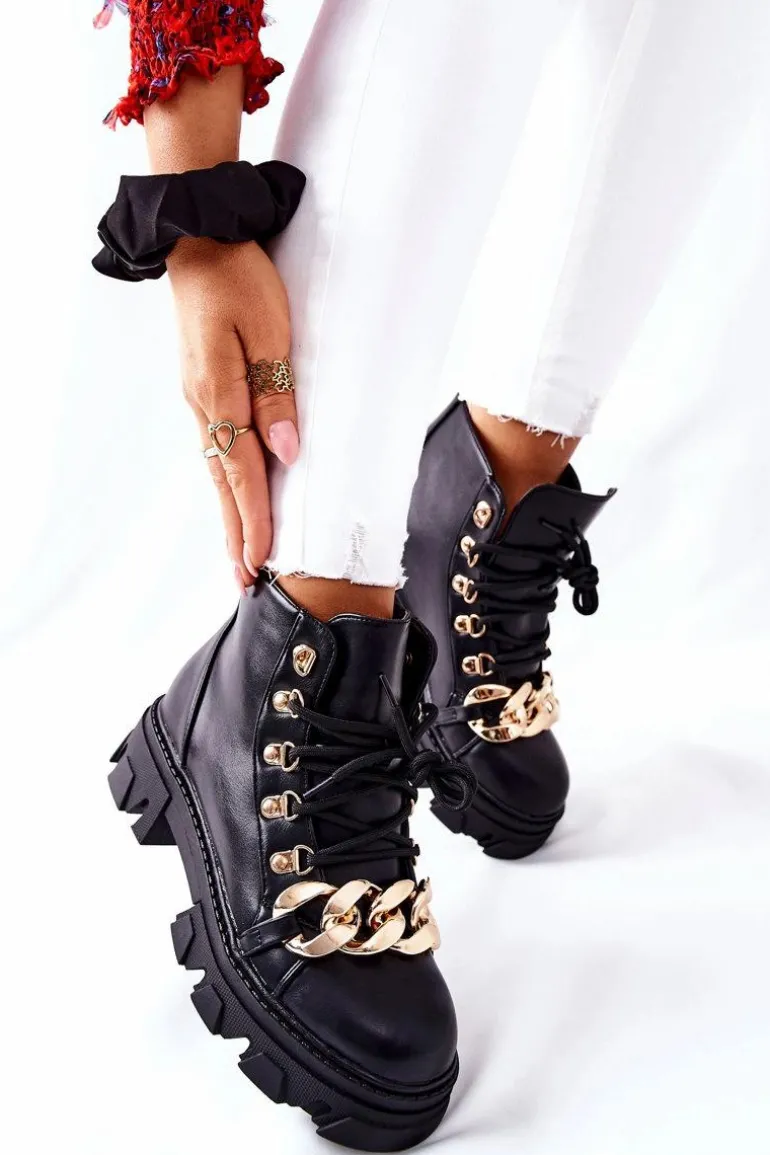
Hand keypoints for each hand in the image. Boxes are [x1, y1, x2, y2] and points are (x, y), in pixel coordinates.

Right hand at [168, 237, 298, 590]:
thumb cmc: (239, 277)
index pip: (242, 472)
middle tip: (244, 581)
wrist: (199, 238)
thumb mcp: (269, 329)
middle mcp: (203, 404)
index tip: (263, 561)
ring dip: (230, 514)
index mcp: (219, 394)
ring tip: (239, 555)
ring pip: (216, 470)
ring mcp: (199, 397)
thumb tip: (286, 450)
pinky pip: (215, 448)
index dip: (255, 519)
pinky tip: (233, 498)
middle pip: (223, 484)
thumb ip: (277, 392)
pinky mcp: (203, 388)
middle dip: (236, 534)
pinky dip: (226, 483)